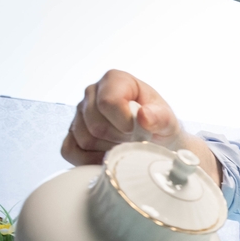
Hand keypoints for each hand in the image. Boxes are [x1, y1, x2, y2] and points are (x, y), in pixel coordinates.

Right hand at [61, 69, 183, 165]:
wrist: (154, 138)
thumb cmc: (158, 124)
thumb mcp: (168, 119)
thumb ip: (161, 116)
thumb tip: (144, 116)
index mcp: (115, 80)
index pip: (108, 102)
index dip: (124, 122)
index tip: (138, 130)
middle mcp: (92, 93)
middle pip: (95, 125)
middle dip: (119, 138)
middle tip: (135, 139)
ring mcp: (80, 113)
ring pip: (85, 140)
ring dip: (108, 149)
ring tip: (125, 145)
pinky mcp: (72, 133)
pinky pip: (71, 151)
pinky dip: (91, 160)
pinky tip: (109, 156)